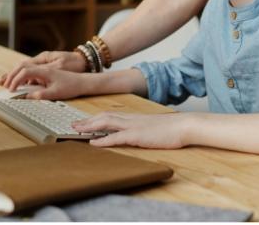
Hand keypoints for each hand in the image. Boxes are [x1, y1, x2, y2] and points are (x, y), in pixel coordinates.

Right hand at [3, 66, 87, 100]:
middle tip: (1, 84)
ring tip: (4, 82)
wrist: (83, 81)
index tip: (11, 90)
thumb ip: (41, 94)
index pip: (25, 71)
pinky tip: (17, 83)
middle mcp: (43, 65)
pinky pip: (30, 71)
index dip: (16, 80)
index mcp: (45, 69)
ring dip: (15, 74)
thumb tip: (27, 97)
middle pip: (22, 66)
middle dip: (10, 75)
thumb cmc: (71, 85)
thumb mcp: (57, 92)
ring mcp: (44, 67)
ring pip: (25, 68)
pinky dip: (21, 76)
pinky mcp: (45, 71)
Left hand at [72, 112, 190, 148]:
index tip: (85, 121)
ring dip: (90, 126)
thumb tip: (137, 133)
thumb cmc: (173, 129)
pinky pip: (116, 137)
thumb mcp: (155, 128)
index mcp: (135, 118)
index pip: (111, 115)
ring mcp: (134, 126)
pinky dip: (103, 140)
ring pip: (106, 123)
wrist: (185, 126)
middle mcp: (131, 119)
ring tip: (77, 130)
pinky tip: (93, 143)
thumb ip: (144, 129)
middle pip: (104, 117)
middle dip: (87, 121)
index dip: (96, 118)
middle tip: (73, 125)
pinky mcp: (137, 135)